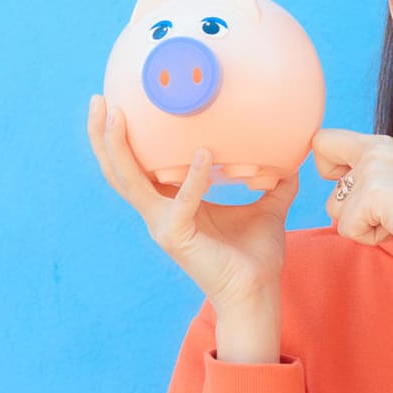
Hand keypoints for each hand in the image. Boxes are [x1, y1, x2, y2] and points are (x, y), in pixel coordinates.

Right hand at [86, 95, 299, 309]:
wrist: (258, 293)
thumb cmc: (256, 255)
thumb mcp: (267, 207)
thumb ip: (273, 180)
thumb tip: (292, 155)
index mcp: (172, 204)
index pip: (136, 167)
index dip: (121, 139)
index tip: (118, 102)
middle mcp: (159, 213)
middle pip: (117, 171)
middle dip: (102, 135)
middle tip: (99, 99)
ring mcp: (163, 226)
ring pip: (129, 182)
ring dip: (119, 148)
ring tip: (119, 115)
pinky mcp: (177, 239)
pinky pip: (182, 202)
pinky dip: (194, 177)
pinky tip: (205, 153)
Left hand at [309, 127, 392, 275]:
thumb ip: (367, 174)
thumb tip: (331, 179)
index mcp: (380, 143)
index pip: (323, 140)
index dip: (329, 168)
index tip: (358, 189)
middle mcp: (376, 147)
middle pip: (320, 167)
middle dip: (342, 201)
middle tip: (383, 210)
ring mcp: (375, 168)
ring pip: (332, 207)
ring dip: (360, 224)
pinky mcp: (374, 194)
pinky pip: (346, 228)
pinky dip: (370, 238)